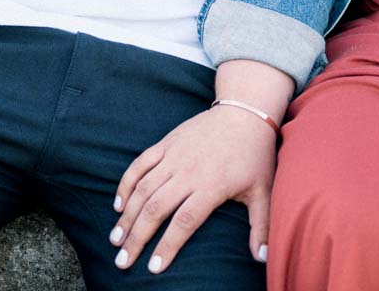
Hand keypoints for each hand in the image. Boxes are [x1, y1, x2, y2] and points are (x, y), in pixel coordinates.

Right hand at [110, 105, 276, 274]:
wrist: (244, 111)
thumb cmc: (254, 155)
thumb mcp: (263, 191)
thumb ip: (260, 226)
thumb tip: (262, 259)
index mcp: (212, 186)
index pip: (184, 222)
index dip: (167, 246)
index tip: (153, 268)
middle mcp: (189, 172)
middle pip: (156, 209)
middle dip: (137, 237)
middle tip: (123, 261)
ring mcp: (174, 156)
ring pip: (143, 188)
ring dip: (127, 215)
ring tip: (115, 238)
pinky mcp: (166, 143)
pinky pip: (140, 164)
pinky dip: (126, 184)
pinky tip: (118, 204)